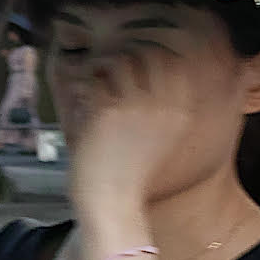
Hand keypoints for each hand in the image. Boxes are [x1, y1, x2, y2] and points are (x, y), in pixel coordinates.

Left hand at [65, 42, 200, 227]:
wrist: (112, 204)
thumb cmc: (131, 177)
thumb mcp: (159, 142)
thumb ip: (159, 111)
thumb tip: (146, 84)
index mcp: (180, 113)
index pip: (174, 63)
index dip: (151, 57)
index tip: (133, 66)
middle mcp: (164, 105)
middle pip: (149, 55)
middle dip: (128, 56)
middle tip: (108, 69)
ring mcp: (137, 106)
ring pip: (121, 61)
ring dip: (104, 66)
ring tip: (92, 79)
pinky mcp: (109, 110)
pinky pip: (95, 80)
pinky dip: (85, 83)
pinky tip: (79, 94)